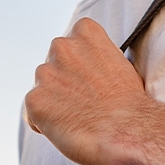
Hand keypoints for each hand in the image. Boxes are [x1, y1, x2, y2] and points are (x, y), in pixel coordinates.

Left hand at [25, 18, 149, 164]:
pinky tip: (69, 131)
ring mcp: (45, 73)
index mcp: (84, 32)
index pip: (71, 47)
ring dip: (54, 105)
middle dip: (64, 86)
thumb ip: (97, 60)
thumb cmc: (131, 107)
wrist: (129, 133)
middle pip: (53, 67)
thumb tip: (86, 73)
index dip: (80, 71)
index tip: (93, 86)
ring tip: (80, 121)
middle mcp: (61, 46)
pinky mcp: (35, 100)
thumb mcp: (120, 65)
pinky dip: (45, 126)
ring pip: (42, 90)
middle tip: (86, 107)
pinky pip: (32, 115)